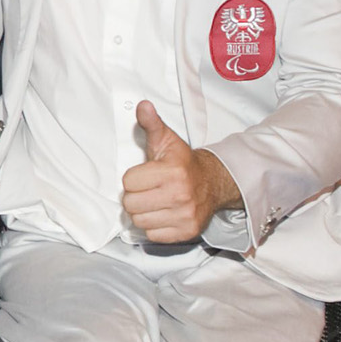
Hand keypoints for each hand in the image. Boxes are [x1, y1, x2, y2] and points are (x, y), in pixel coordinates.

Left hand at [121, 101, 241, 242]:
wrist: (213, 183)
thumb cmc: (183, 164)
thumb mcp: (167, 141)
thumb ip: (151, 124)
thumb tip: (143, 106)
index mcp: (172, 172)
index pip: (128, 182)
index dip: (134, 178)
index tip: (146, 174)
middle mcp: (179, 195)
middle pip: (130, 204)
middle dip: (136, 196)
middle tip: (149, 189)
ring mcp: (184, 216)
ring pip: (139, 221)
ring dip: (144, 212)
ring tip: (156, 201)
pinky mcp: (186, 232)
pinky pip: (152, 235)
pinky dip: (155, 226)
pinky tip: (164, 213)